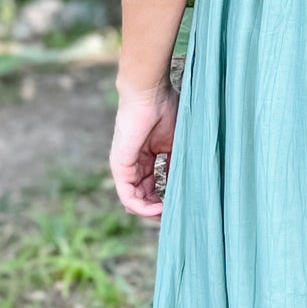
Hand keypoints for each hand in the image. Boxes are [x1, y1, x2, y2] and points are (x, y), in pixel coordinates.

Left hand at [110, 79, 177, 218]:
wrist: (150, 93)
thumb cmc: (165, 109)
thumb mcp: (176, 144)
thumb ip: (176, 165)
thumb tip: (186, 187)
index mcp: (144, 158)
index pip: (151, 188)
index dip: (165, 200)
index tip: (181, 205)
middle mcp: (132, 165)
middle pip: (142, 197)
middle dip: (158, 209)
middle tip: (176, 214)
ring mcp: (124, 166)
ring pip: (134, 201)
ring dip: (152, 212)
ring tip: (169, 213)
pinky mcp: (120, 165)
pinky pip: (128, 196)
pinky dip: (143, 207)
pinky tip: (160, 208)